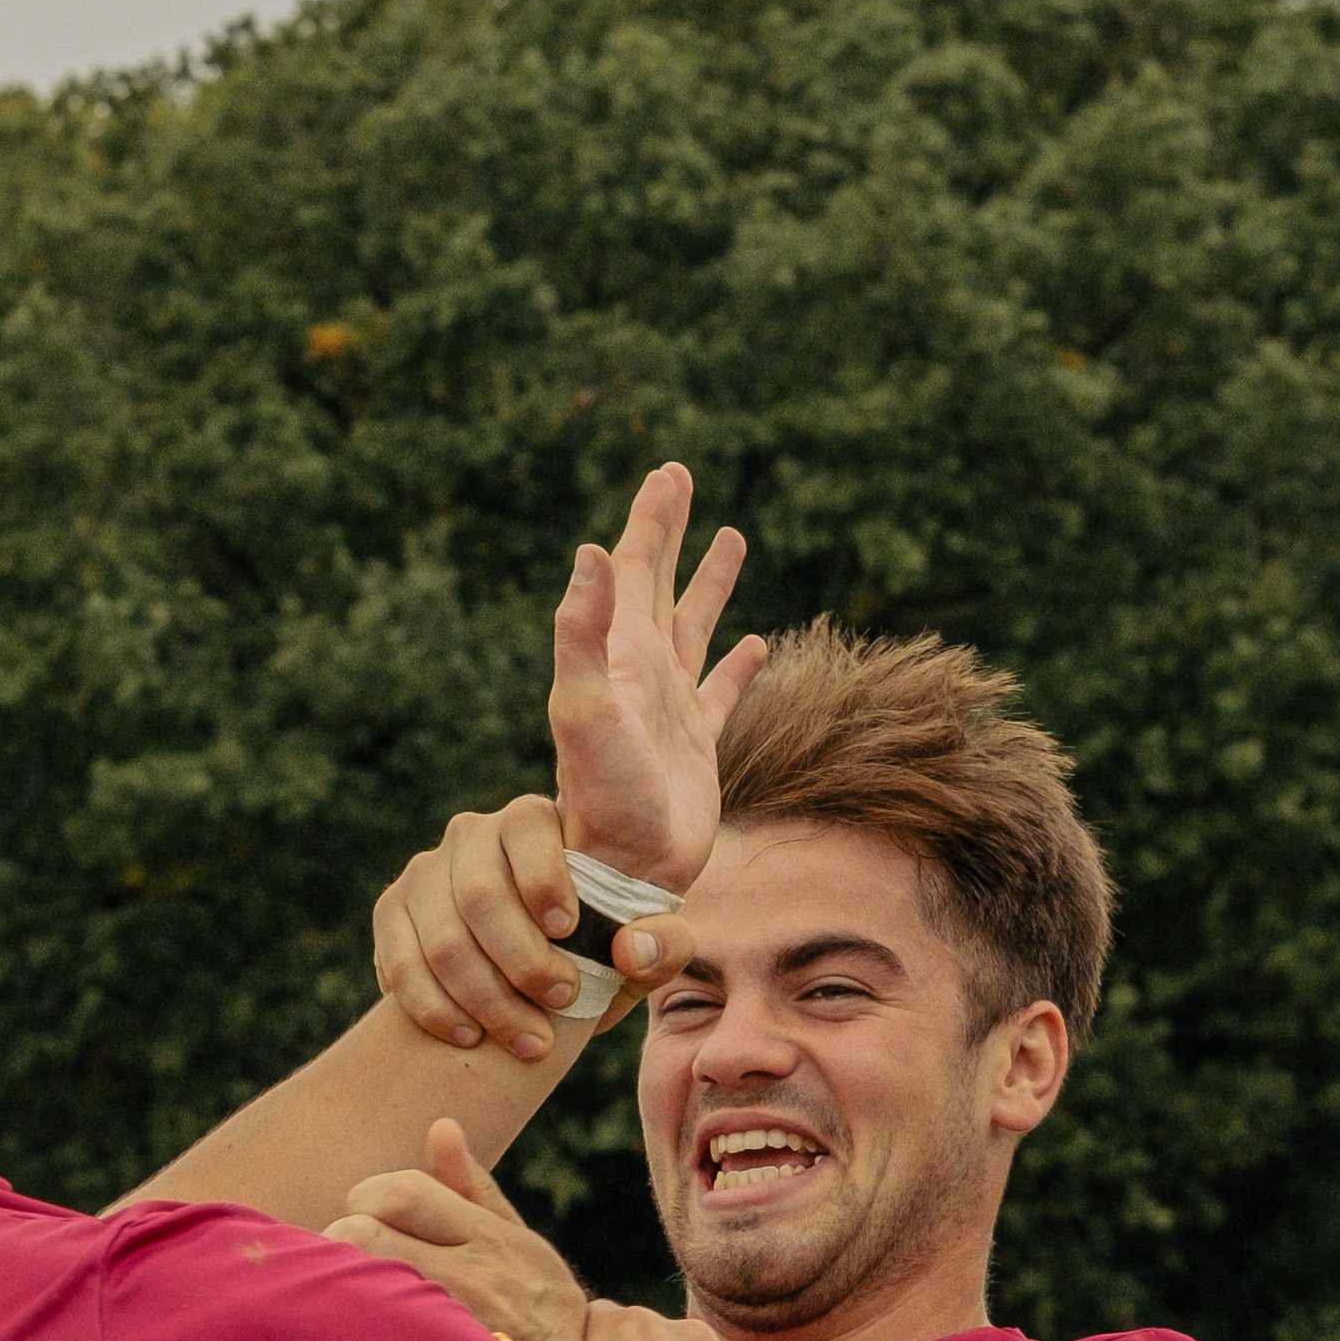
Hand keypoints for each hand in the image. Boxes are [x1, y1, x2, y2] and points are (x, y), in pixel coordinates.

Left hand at [326, 1121, 590, 1340]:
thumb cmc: (536, 1301)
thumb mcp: (516, 1239)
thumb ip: (471, 1187)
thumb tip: (441, 1127)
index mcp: (486, 1235)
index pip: (403, 1191)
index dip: (367, 1197)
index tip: (364, 1215)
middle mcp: (472, 1277)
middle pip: (367, 1234)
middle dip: (341, 1240)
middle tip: (343, 1258)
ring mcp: (456, 1327)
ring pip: (363, 1289)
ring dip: (341, 1285)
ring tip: (346, 1293)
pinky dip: (357, 1331)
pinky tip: (358, 1336)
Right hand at [373, 793, 695, 1057]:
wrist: (546, 961)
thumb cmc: (604, 941)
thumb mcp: (650, 941)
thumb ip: (664, 942)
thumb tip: (629, 950)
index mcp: (534, 819)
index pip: (528, 833)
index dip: (546, 886)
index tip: (571, 935)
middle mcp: (471, 833)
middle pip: (481, 898)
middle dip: (522, 964)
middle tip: (559, 1005)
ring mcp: (425, 872)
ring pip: (441, 941)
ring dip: (484, 1001)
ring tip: (526, 1041)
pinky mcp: (393, 912)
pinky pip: (398, 963)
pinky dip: (432, 1008)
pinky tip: (467, 1036)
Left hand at [551, 462, 765, 888]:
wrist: (624, 869)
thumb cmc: (601, 795)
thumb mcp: (582, 707)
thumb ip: (582, 633)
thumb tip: (591, 551)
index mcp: (618, 655)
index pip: (632, 570)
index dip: (651, 521)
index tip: (669, 472)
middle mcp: (642, 673)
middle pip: (658, 585)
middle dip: (670, 531)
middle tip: (681, 477)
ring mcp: (671, 708)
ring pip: (694, 627)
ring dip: (710, 585)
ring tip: (731, 539)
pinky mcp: (699, 745)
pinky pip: (722, 691)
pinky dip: (739, 664)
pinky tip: (758, 645)